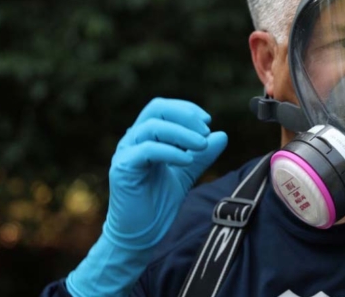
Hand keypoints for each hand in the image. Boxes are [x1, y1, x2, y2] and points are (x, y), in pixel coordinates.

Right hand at [106, 97, 227, 248]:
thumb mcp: (186, 173)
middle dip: (184, 116)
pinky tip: (188, 160)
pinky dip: (170, 151)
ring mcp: (126, 153)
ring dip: (181, 133)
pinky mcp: (122, 169)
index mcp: (147, 138)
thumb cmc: (160, 204)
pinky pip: (146, 150)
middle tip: (205, 130)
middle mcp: (134, 140)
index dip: (186, 110)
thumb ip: (202, 155)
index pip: (163, 108)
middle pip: (156, 109)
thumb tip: (222, 134)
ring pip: (152, 127)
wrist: (142, 236)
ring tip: (201, 145)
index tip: (208, 122)